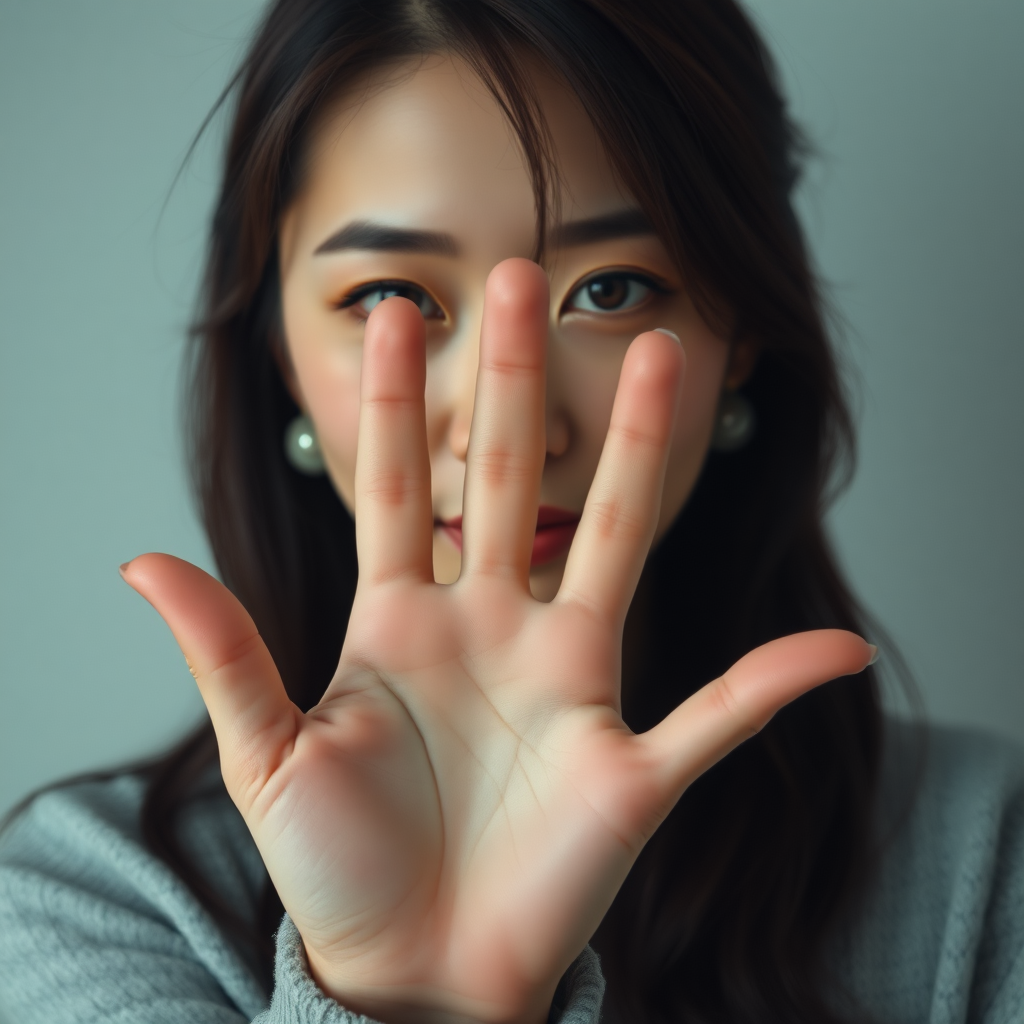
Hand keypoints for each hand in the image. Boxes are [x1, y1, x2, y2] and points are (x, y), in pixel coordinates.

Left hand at [122, 259, 873, 1023]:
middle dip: (509, 382)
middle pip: (510, 480)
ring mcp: (566, 690)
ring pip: (616, 548)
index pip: (400, 487)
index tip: (397, 313)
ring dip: (641, 456)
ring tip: (666, 359)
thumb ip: (224, 656)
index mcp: (404, 627)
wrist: (406, 970)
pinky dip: (776, 686)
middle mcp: (493, 633)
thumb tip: (141, 561)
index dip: (400, 403)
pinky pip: (719, 717)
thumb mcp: (264, 756)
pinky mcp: (627, 770)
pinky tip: (838, 653)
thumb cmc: (335, 866)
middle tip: (513, 274)